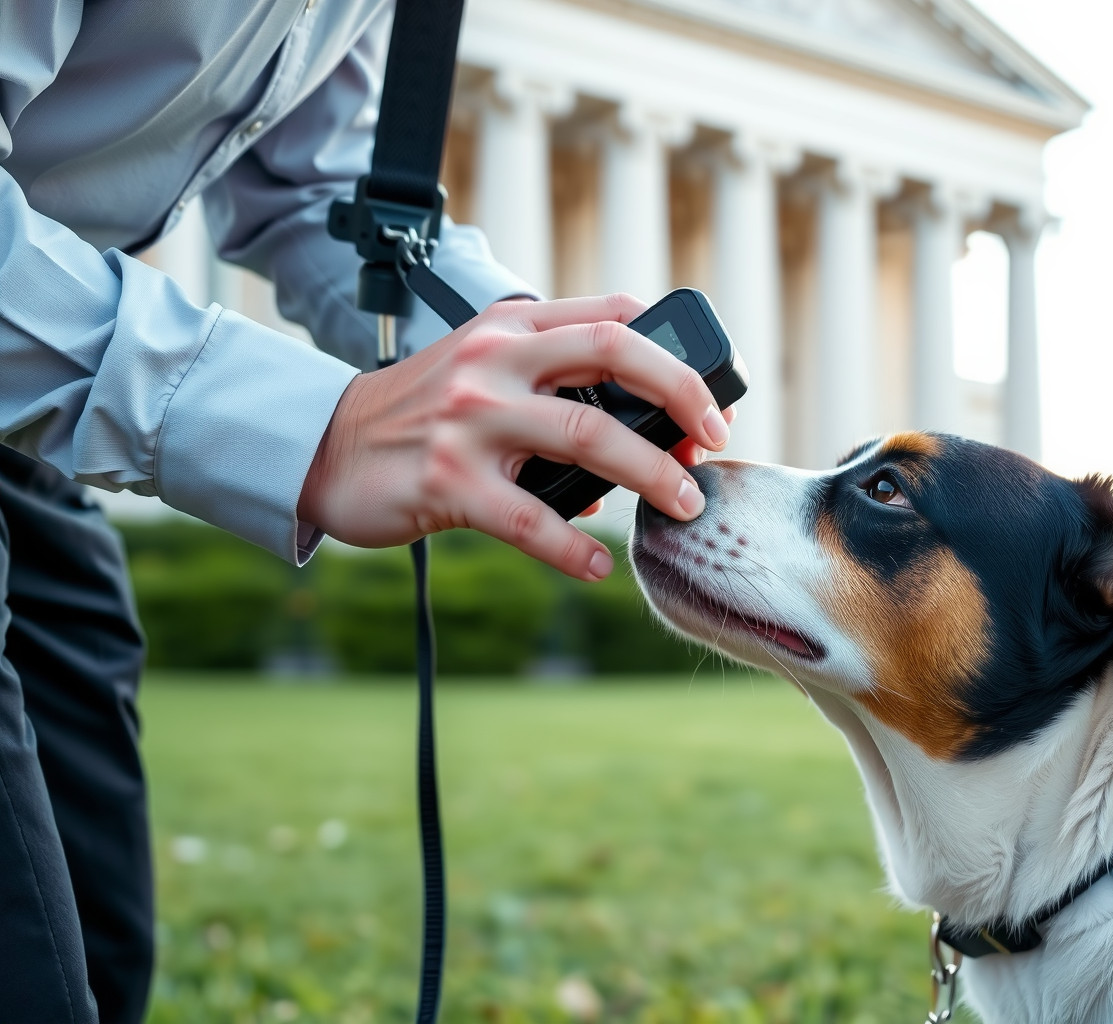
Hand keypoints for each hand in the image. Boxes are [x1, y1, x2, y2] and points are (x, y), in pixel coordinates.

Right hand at [298, 294, 729, 579]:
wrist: (327, 447)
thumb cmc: (424, 414)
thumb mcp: (484, 366)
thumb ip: (552, 378)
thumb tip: (640, 437)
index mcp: (511, 325)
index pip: (612, 316)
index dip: (673, 356)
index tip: (709, 402)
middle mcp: (494, 360)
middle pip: (615, 356)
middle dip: (682, 396)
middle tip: (715, 441)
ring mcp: (470, 419)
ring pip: (589, 436)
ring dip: (651, 474)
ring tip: (683, 505)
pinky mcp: (447, 481)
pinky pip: (530, 519)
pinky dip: (573, 547)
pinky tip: (598, 566)